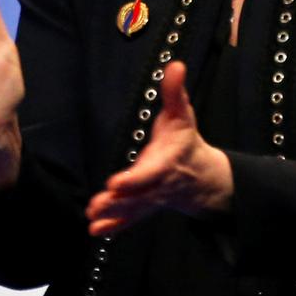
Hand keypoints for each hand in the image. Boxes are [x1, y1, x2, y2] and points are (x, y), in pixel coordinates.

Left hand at [84, 62, 232, 235]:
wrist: (202, 177)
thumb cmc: (185, 141)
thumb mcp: (183, 115)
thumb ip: (176, 93)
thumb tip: (176, 65)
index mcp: (166, 162)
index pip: (150, 173)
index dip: (134, 179)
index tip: (115, 183)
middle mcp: (159, 185)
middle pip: (138, 196)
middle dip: (119, 201)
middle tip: (98, 205)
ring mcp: (152, 200)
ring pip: (133, 210)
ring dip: (113, 215)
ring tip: (93, 220)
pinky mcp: (145, 208)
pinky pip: (130, 220)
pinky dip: (115, 226)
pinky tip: (96, 231)